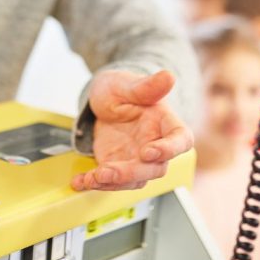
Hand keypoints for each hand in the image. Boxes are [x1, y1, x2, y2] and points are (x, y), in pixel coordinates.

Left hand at [72, 70, 192, 191]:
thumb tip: (168, 76)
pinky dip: (95, 183)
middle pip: (154, 168)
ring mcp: (137, 159)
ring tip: (91, 178)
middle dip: (131, 173)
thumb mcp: (126, 83)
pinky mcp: (118, 166)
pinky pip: (111, 181)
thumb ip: (146, 86)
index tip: (149, 152)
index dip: (169, 149)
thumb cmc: (119, 89)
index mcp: (165, 123)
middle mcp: (156, 145)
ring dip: (112, 182)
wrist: (99, 100)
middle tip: (107, 171)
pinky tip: (80, 181)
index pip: (180, 139)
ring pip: (134, 180)